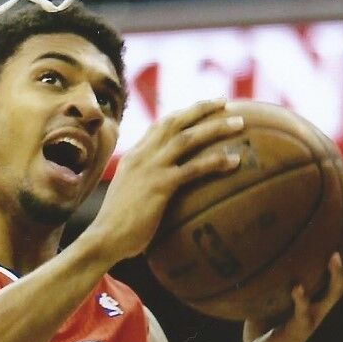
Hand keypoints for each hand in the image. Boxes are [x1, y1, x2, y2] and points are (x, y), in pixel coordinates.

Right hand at [86, 99, 245, 265]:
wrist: (103, 239)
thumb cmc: (116, 229)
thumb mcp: (127, 198)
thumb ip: (141, 188)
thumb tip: (157, 198)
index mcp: (134, 157)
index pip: (159, 125)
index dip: (182, 114)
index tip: (202, 109)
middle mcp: (142, 156)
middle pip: (176, 121)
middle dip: (202, 108)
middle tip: (225, 103)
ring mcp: (151, 168)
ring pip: (188, 138)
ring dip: (216, 127)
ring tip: (239, 123)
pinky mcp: (160, 185)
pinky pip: (194, 168)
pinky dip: (216, 162)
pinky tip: (234, 161)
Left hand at [244, 215, 342, 341]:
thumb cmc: (263, 330)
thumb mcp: (266, 297)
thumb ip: (268, 275)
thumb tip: (253, 244)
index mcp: (318, 294)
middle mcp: (321, 303)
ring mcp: (312, 317)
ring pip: (334, 293)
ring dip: (337, 274)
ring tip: (335, 255)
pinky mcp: (298, 330)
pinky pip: (303, 313)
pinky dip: (301, 300)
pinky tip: (297, 288)